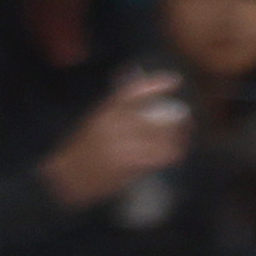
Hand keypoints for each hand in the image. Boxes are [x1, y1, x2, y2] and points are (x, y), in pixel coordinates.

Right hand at [35, 70, 188, 207]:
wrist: (67, 177)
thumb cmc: (82, 150)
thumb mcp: (95, 122)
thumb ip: (115, 106)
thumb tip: (134, 79)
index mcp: (104, 111)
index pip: (132, 91)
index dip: (155, 84)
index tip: (174, 80)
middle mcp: (114, 124)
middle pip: (156, 117)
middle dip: (177, 121)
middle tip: (187, 122)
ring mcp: (122, 144)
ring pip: (162, 138)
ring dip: (178, 140)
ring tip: (183, 139)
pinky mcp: (129, 164)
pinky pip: (159, 157)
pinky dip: (171, 155)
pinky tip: (175, 154)